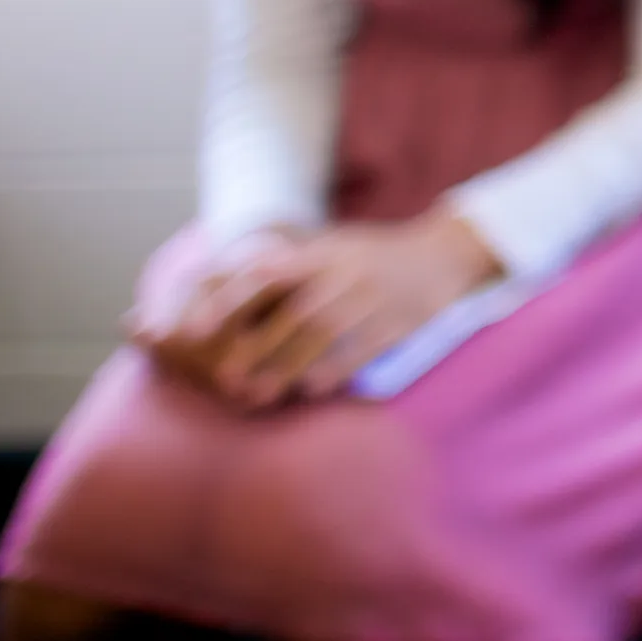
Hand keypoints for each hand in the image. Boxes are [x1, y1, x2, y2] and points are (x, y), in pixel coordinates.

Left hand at [128, 214, 503, 408]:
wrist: (444, 254)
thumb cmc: (373, 256)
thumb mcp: (332, 246)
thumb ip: (286, 263)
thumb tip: (224, 281)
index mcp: (324, 252)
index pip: (268, 271)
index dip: (231, 299)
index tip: (197, 326)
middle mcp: (347, 271)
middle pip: (296, 311)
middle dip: (258, 346)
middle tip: (223, 377)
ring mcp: (375, 296)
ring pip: (326, 333)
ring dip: (288, 365)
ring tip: (258, 394)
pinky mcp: (400, 321)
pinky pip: (364, 347)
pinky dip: (336, 369)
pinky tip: (311, 389)